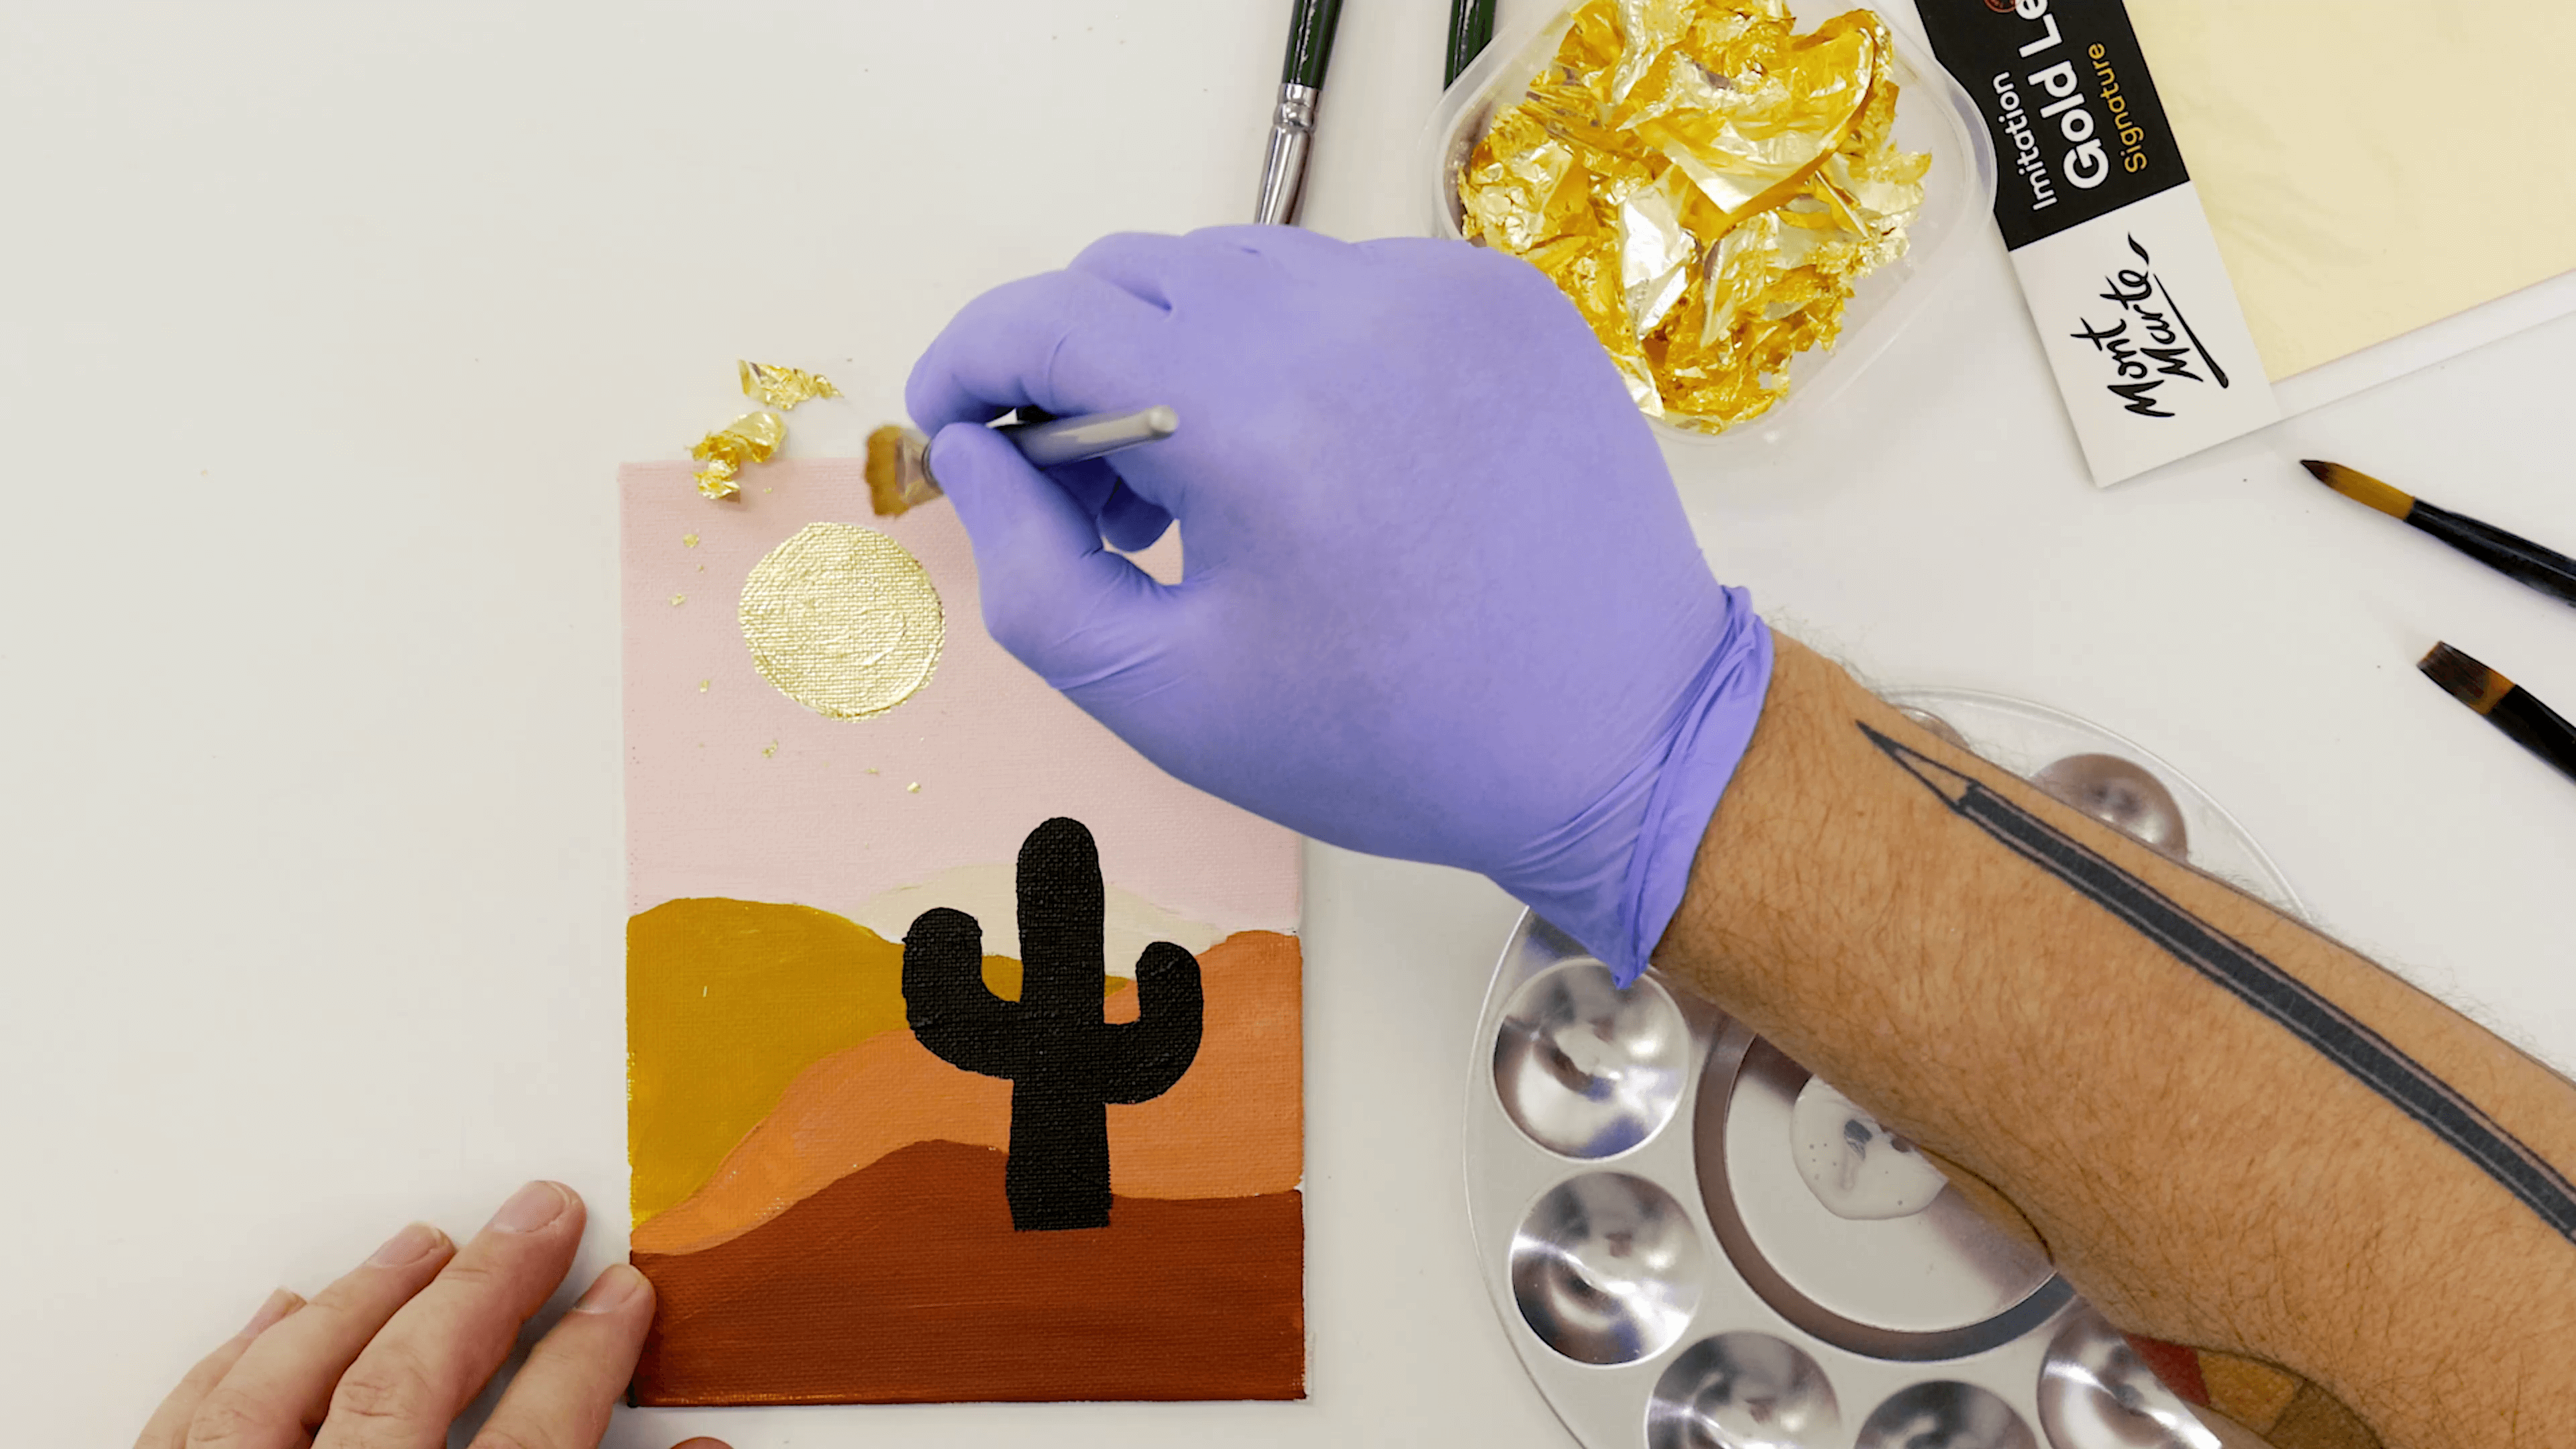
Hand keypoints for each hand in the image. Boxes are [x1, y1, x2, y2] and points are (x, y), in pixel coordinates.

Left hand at [137, 1180, 725, 1448]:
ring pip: (280, 1395)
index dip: (586, 1361)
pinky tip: (274, 1319)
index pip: (529, 1447)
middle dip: (486, 1287)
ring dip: (362, 1304)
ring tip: (426, 1244)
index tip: (625, 1296)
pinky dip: (232, 1366)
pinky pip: (181, 1436)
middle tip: (546, 1214)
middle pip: (403, 1387)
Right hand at [907, 227, 1770, 980]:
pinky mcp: (1503, 300)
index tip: (953, 417)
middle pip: (1137, 274)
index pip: (1049, 316)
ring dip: (1185, 355)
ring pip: (1241, 271)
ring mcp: (1440, 293)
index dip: (971, 358)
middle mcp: (1349, 318)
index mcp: (1253, 416)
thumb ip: (1024, 564)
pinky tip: (1322, 463)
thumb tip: (975, 452)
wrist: (1614, 740)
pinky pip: (1348, 285)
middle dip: (1075, 368)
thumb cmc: (1393, 739)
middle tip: (1093, 493)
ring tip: (1212, 488)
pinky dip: (1298, 352)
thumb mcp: (1160, 691)